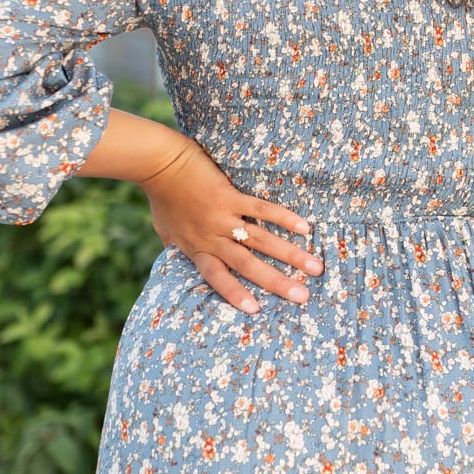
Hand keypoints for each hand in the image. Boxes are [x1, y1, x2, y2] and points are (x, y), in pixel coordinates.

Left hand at [140, 137, 323, 312]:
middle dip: (277, 282)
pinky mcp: (229, 196)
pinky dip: (283, 218)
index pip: (217, 277)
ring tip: (315, 267)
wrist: (158, 162)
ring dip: (290, 255)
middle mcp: (211, 237)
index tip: (256, 310)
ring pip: (260, 241)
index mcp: (196, 248)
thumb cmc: (161, 195)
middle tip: (302, 297)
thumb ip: (176, 244)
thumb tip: (176, 254)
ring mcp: (222, 217)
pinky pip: (260, 209)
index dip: (235, 293)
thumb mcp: (165, 228)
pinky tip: (304, 228)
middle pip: (247, 265)